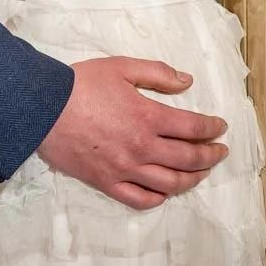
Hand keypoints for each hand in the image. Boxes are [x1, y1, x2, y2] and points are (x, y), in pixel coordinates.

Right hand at [37, 57, 228, 208]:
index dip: (211, 128)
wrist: (44, 107)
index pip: (191, 127)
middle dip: (209, 155)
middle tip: (220, 152)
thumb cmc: (81, 83)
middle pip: (186, 158)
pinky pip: (140, 198)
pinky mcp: (108, 182)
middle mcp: (141, 147)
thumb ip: (156, 73)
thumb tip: (186, 80)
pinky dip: (158, 198)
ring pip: (169, 183)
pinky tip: (165, 192)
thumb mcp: (120, 66)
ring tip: (202, 173)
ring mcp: (126, 169)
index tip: (221, 127)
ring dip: (192, 179)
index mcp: (147, 116)